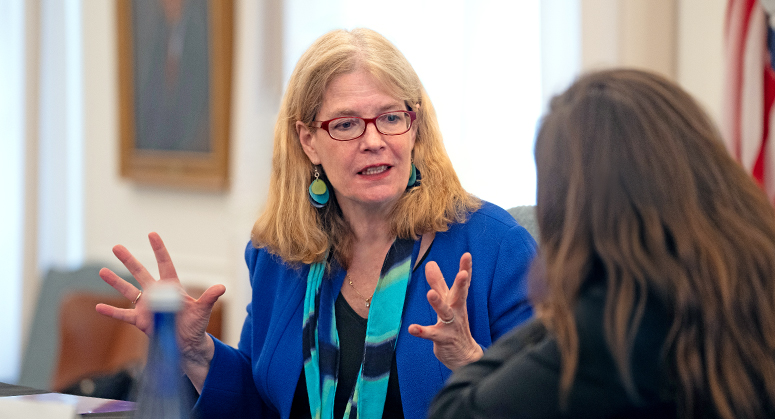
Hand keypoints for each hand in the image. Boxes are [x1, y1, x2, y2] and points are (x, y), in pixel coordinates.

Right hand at [95, 232, 225, 391]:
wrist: (187, 345)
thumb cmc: (196, 325)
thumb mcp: (203, 311)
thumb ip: (209, 298)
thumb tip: (222, 287)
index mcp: (172, 288)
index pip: (164, 264)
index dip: (159, 250)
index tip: (152, 234)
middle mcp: (157, 294)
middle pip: (140, 273)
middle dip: (128, 260)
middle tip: (116, 247)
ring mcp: (147, 307)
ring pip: (128, 290)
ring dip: (115, 282)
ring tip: (101, 271)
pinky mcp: (141, 321)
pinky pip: (124, 315)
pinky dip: (112, 312)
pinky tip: (98, 307)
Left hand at [408, 252, 482, 370]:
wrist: (464, 355)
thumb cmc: (454, 324)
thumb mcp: (447, 302)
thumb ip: (438, 283)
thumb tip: (430, 263)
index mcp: (457, 301)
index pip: (462, 284)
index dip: (466, 269)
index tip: (467, 255)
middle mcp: (456, 311)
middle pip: (460, 296)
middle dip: (461, 285)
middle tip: (463, 274)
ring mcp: (451, 326)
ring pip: (445, 313)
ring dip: (438, 303)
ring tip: (430, 293)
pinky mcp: (443, 339)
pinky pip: (431, 334)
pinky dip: (422, 331)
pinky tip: (411, 328)